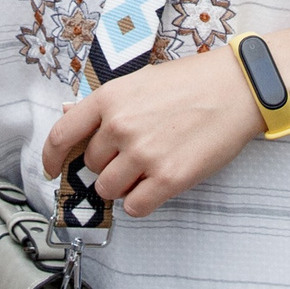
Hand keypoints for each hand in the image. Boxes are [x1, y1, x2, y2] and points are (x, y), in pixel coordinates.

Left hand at [40, 47, 260, 218]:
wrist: (238, 89)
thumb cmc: (192, 82)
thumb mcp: (139, 81)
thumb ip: (104, 104)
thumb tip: (69, 114)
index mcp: (109, 99)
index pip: (62, 135)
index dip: (51, 158)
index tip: (52, 170)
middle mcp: (121, 127)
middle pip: (92, 166)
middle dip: (108, 165)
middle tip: (136, 154)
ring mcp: (144, 154)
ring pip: (110, 190)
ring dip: (123, 186)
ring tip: (148, 168)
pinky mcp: (169, 178)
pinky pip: (136, 207)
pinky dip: (141, 201)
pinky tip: (156, 185)